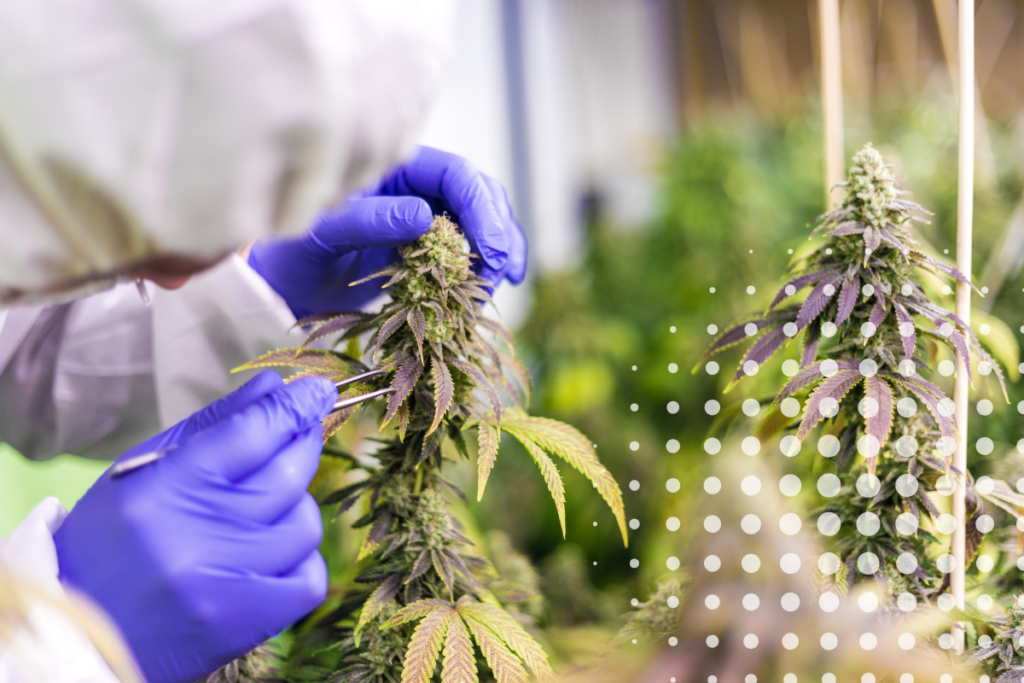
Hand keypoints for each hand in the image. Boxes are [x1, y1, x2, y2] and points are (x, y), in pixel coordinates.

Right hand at [54, 371, 336, 682]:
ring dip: (295, 508)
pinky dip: (301, 561)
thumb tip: (272, 386)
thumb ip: (213, 425)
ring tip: (263, 509)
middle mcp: (199, 535)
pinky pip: (309, 579)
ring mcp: (227, 583)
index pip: (252, 432)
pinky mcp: (246, 624)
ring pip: (303, 524)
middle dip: (302, 444)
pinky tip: (271, 555)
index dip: (294, 406)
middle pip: (287, 473)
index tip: (318, 390)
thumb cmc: (110, 541)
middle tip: (300, 433)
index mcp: (166, 488)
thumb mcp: (142, 470)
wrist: (74, 631)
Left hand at [248, 146, 527, 318]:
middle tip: (502, 272)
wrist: (283, 287)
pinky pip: (466, 252)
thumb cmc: (291, 255)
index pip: (454, 174)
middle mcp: (414, 186)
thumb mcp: (320, 237)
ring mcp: (424, 216)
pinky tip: (485, 295)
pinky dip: (481, 272)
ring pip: (481, 222)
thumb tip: (424, 216)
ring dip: (498, 251)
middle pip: (478, 195)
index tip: (491, 251)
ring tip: (497, 287)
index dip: (481, 209)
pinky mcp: (427, 248)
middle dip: (498, 230)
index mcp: (392, 168)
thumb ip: (365, 221)